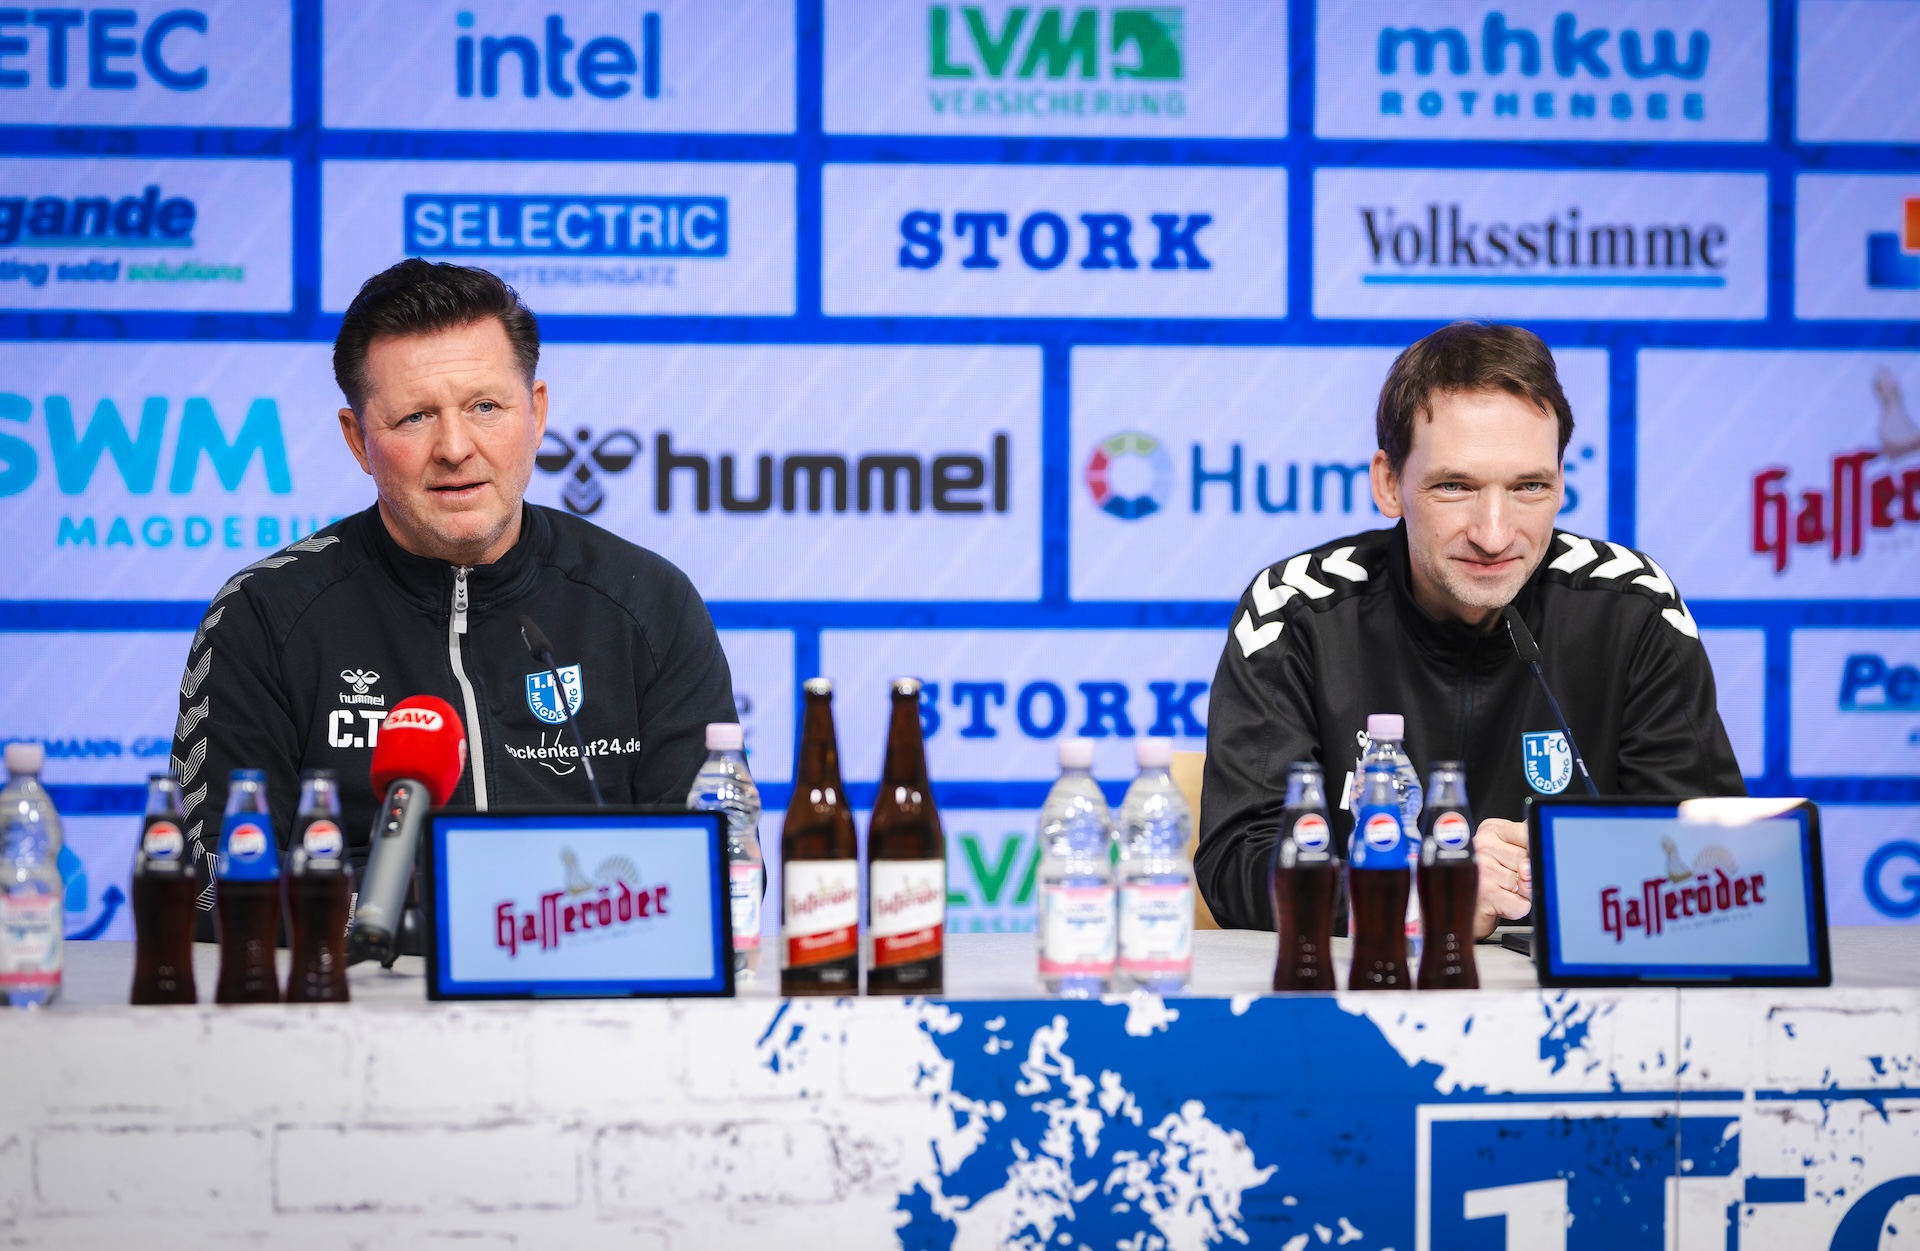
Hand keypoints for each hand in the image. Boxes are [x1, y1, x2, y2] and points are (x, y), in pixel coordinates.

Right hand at [1473, 818, 1531, 939]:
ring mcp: (1483, 870)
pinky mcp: (1486, 895)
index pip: (1527, 834)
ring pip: (1527, 884)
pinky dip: (1516, 909)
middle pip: (1528, 861)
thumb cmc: (1484, 878)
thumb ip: (1525, 846)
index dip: (1532, 852)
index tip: (1524, 859)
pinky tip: (1501, 903)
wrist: (1459, 907)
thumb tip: (1540, 854)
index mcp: (1489, 830)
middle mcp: (1482, 846)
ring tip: (1500, 890)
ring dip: (1520, 894)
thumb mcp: (1504, 851)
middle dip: (1525, 875)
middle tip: (1505, 878)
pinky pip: (1521, 904)